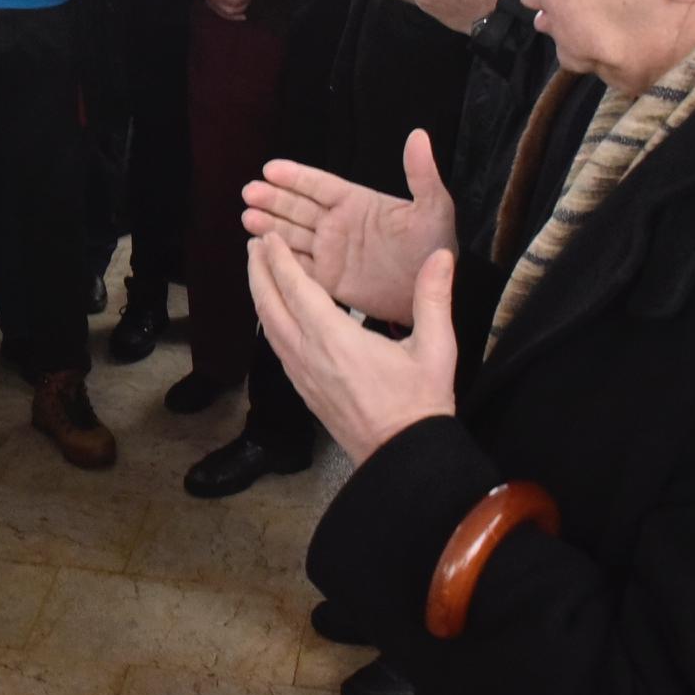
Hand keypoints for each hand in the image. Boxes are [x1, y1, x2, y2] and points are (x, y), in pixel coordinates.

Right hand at [241, 129, 456, 325]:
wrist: (433, 293)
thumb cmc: (435, 247)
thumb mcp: (434, 207)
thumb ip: (421, 174)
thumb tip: (419, 136)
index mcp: (357, 203)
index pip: (320, 185)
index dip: (296, 177)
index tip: (270, 169)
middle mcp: (338, 224)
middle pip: (298, 207)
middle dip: (274, 199)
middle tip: (250, 193)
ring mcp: (330, 252)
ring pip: (292, 234)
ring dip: (270, 225)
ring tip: (248, 218)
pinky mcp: (328, 280)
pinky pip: (298, 267)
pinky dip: (278, 259)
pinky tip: (260, 248)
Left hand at [249, 233, 457, 465]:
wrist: (402, 455)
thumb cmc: (420, 402)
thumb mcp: (436, 348)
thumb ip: (434, 298)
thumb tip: (441, 255)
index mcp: (335, 338)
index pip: (297, 288)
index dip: (279, 260)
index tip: (267, 238)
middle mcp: (308, 354)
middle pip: (270, 304)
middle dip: (259, 272)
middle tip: (253, 245)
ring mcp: (301, 374)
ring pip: (268, 327)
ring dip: (260, 295)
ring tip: (258, 272)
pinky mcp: (302, 389)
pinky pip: (276, 347)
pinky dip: (269, 321)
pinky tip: (274, 315)